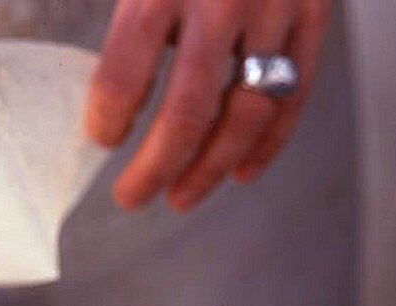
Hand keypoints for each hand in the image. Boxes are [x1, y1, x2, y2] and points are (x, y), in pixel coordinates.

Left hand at [85, 0, 329, 210]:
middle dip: (156, 166)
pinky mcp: (313, 13)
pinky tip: (240, 172)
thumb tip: (82, 66)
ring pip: (244, 115)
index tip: (100, 139)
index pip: (127, 65)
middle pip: (187, 110)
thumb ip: (125, 5)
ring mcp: (275, 6)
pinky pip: (294, 97)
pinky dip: (268, 144)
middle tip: (131, 196)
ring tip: (180, 196)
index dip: (110, 115)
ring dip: (209, 168)